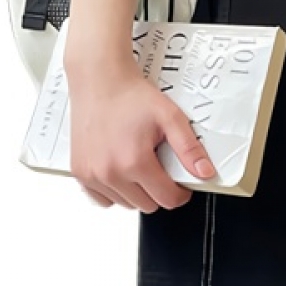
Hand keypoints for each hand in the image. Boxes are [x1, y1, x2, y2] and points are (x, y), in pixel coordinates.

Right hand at [65, 56, 216, 211]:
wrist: (101, 80)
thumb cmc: (131, 95)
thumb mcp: (170, 117)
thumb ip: (190, 148)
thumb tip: (205, 172)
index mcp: (134, 162)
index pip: (166, 199)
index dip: (180, 193)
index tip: (181, 184)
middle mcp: (109, 174)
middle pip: (147, 205)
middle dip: (159, 190)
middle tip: (160, 165)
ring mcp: (91, 175)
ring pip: (125, 204)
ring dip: (137, 191)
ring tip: (139, 161)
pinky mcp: (79, 172)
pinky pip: (102, 199)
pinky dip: (114, 191)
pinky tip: (120, 170)